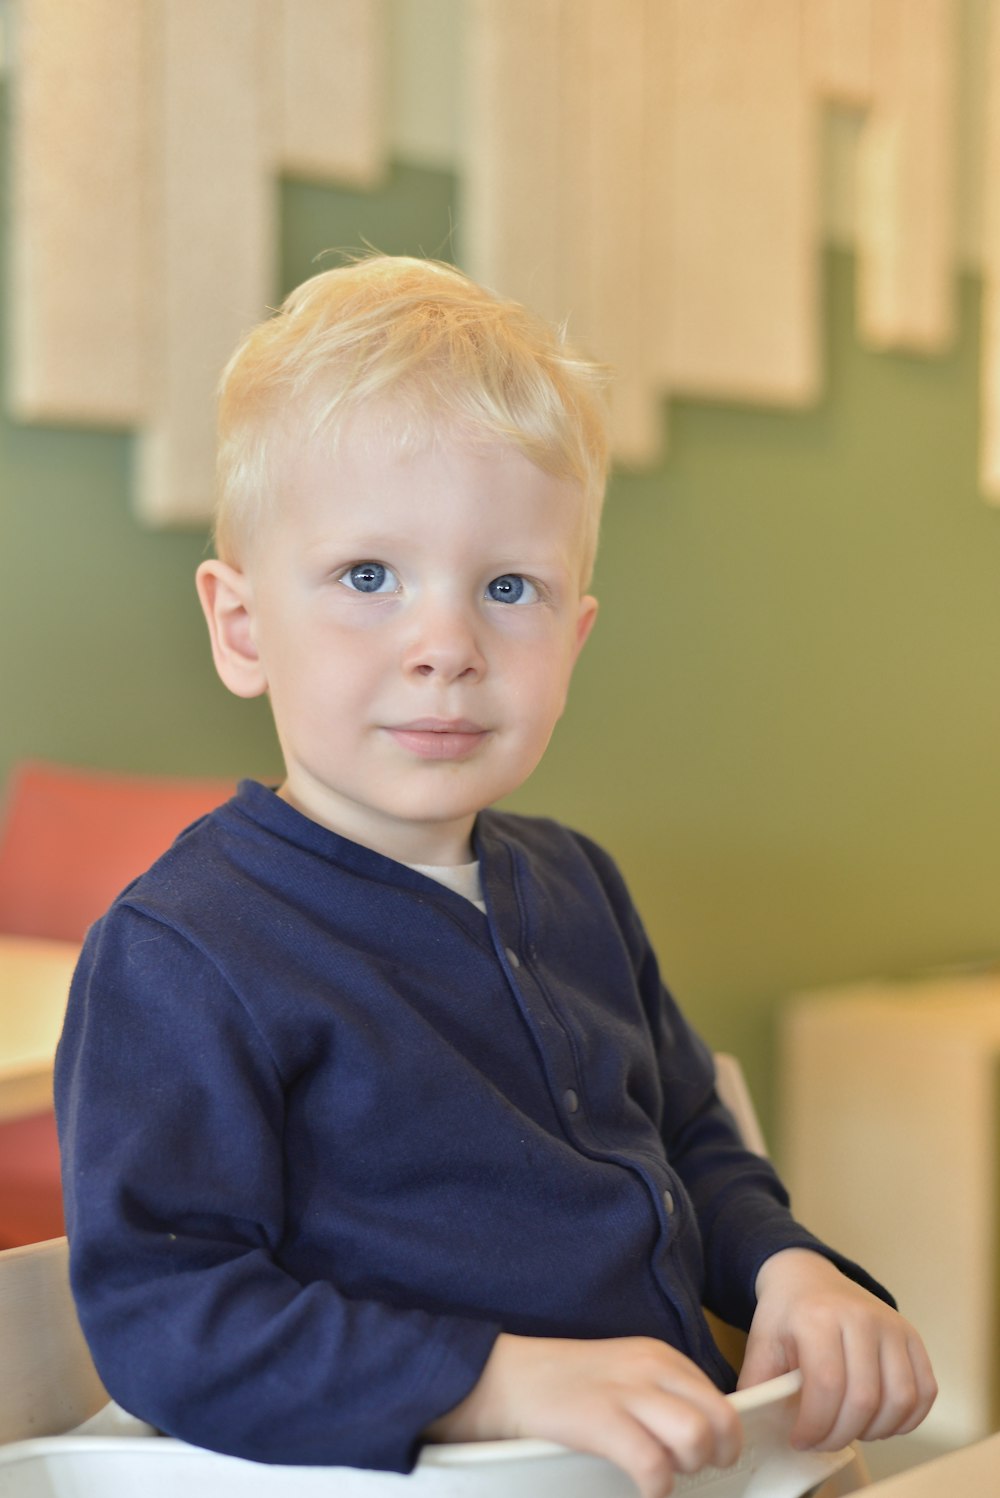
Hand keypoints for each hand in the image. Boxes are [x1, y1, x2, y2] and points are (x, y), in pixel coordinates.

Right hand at [427, 1332, 742, 1497]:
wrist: (499, 1377)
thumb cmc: (560, 1385)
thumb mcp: (620, 1373)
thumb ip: (659, 1394)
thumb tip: (700, 1437)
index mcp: (659, 1355)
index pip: (720, 1398)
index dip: (721, 1436)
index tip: (706, 1456)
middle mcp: (649, 1366)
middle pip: (721, 1417)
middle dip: (719, 1454)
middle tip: (694, 1470)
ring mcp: (624, 1391)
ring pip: (696, 1436)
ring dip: (689, 1469)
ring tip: (665, 1476)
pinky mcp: (598, 1419)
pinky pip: (653, 1464)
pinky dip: (657, 1488)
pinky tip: (643, 1489)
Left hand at [739, 1249, 936, 1451]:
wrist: (808, 1276)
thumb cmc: (787, 1314)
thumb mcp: (761, 1343)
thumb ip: (759, 1386)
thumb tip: (759, 1427)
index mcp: (818, 1316)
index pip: (827, 1385)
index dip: (816, 1425)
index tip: (801, 1439)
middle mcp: (861, 1316)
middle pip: (864, 1398)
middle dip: (841, 1434)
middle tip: (822, 1441)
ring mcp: (892, 1324)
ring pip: (900, 1399)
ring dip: (875, 1430)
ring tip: (849, 1429)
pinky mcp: (912, 1336)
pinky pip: (925, 1391)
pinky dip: (907, 1419)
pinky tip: (879, 1422)